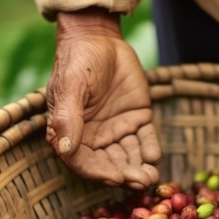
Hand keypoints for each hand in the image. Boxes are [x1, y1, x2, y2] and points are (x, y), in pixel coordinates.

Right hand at [45, 8, 160, 189]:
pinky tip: (155, 156)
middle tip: (141, 181)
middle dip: (125, 175)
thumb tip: (63, 149)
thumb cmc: (78, 61)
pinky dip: (150, 150)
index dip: (99, 173)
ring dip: (140, 168)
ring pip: (129, 157)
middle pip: (110, 165)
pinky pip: (145, 140)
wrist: (100, 37)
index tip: (115, 178)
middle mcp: (95, 138)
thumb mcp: (70, 87)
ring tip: (151, 176)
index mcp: (72, 134)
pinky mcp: (137, 120)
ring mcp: (117, 131)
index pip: (84, 163)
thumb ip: (67, 118)